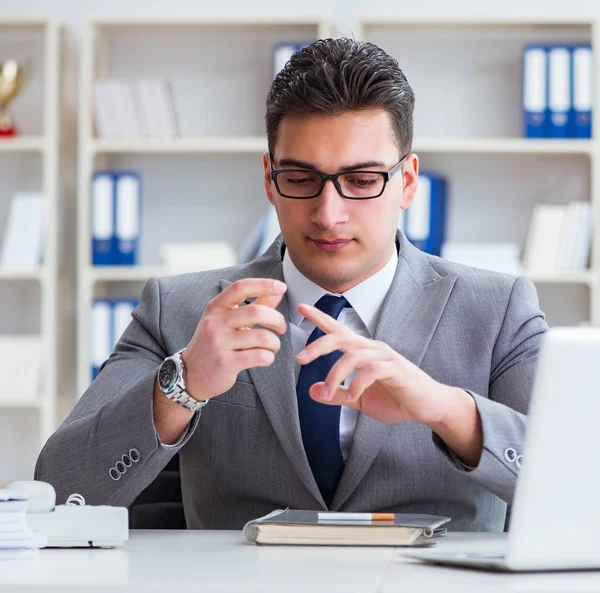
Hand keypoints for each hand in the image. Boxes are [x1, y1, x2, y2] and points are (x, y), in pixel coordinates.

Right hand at [183, 278, 287, 400]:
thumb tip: (278, 291)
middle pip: (256, 312)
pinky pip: (259, 356)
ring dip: (275, 343)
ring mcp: (219, 343)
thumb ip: (255, 304)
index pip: (240, 288)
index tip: (281, 287)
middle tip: (281, 328)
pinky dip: (269, 357)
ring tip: (272, 347)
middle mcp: (216, 322)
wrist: (191, 374)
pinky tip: (265, 358)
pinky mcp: (225, 363)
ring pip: (262, 337)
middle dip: (277, 319)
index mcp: (216, 307)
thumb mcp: (227, 320)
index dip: (264, 284)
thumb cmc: (214, 343)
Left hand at [296, 302, 482, 464]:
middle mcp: (372, 349)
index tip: (301, 308)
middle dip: (318, 345)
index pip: (338, 331)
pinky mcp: (397, 369)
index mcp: (362, 352)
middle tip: (300, 358)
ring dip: (335, 375)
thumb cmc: (396, 399)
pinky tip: (352, 396)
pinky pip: (371, 370)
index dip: (320, 318)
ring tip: (328, 393)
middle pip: (341, 337)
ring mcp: (385, 357)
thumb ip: (338, 394)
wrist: (429, 407)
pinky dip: (357, 384)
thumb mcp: (360, 399)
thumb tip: (312, 391)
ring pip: (353, 356)